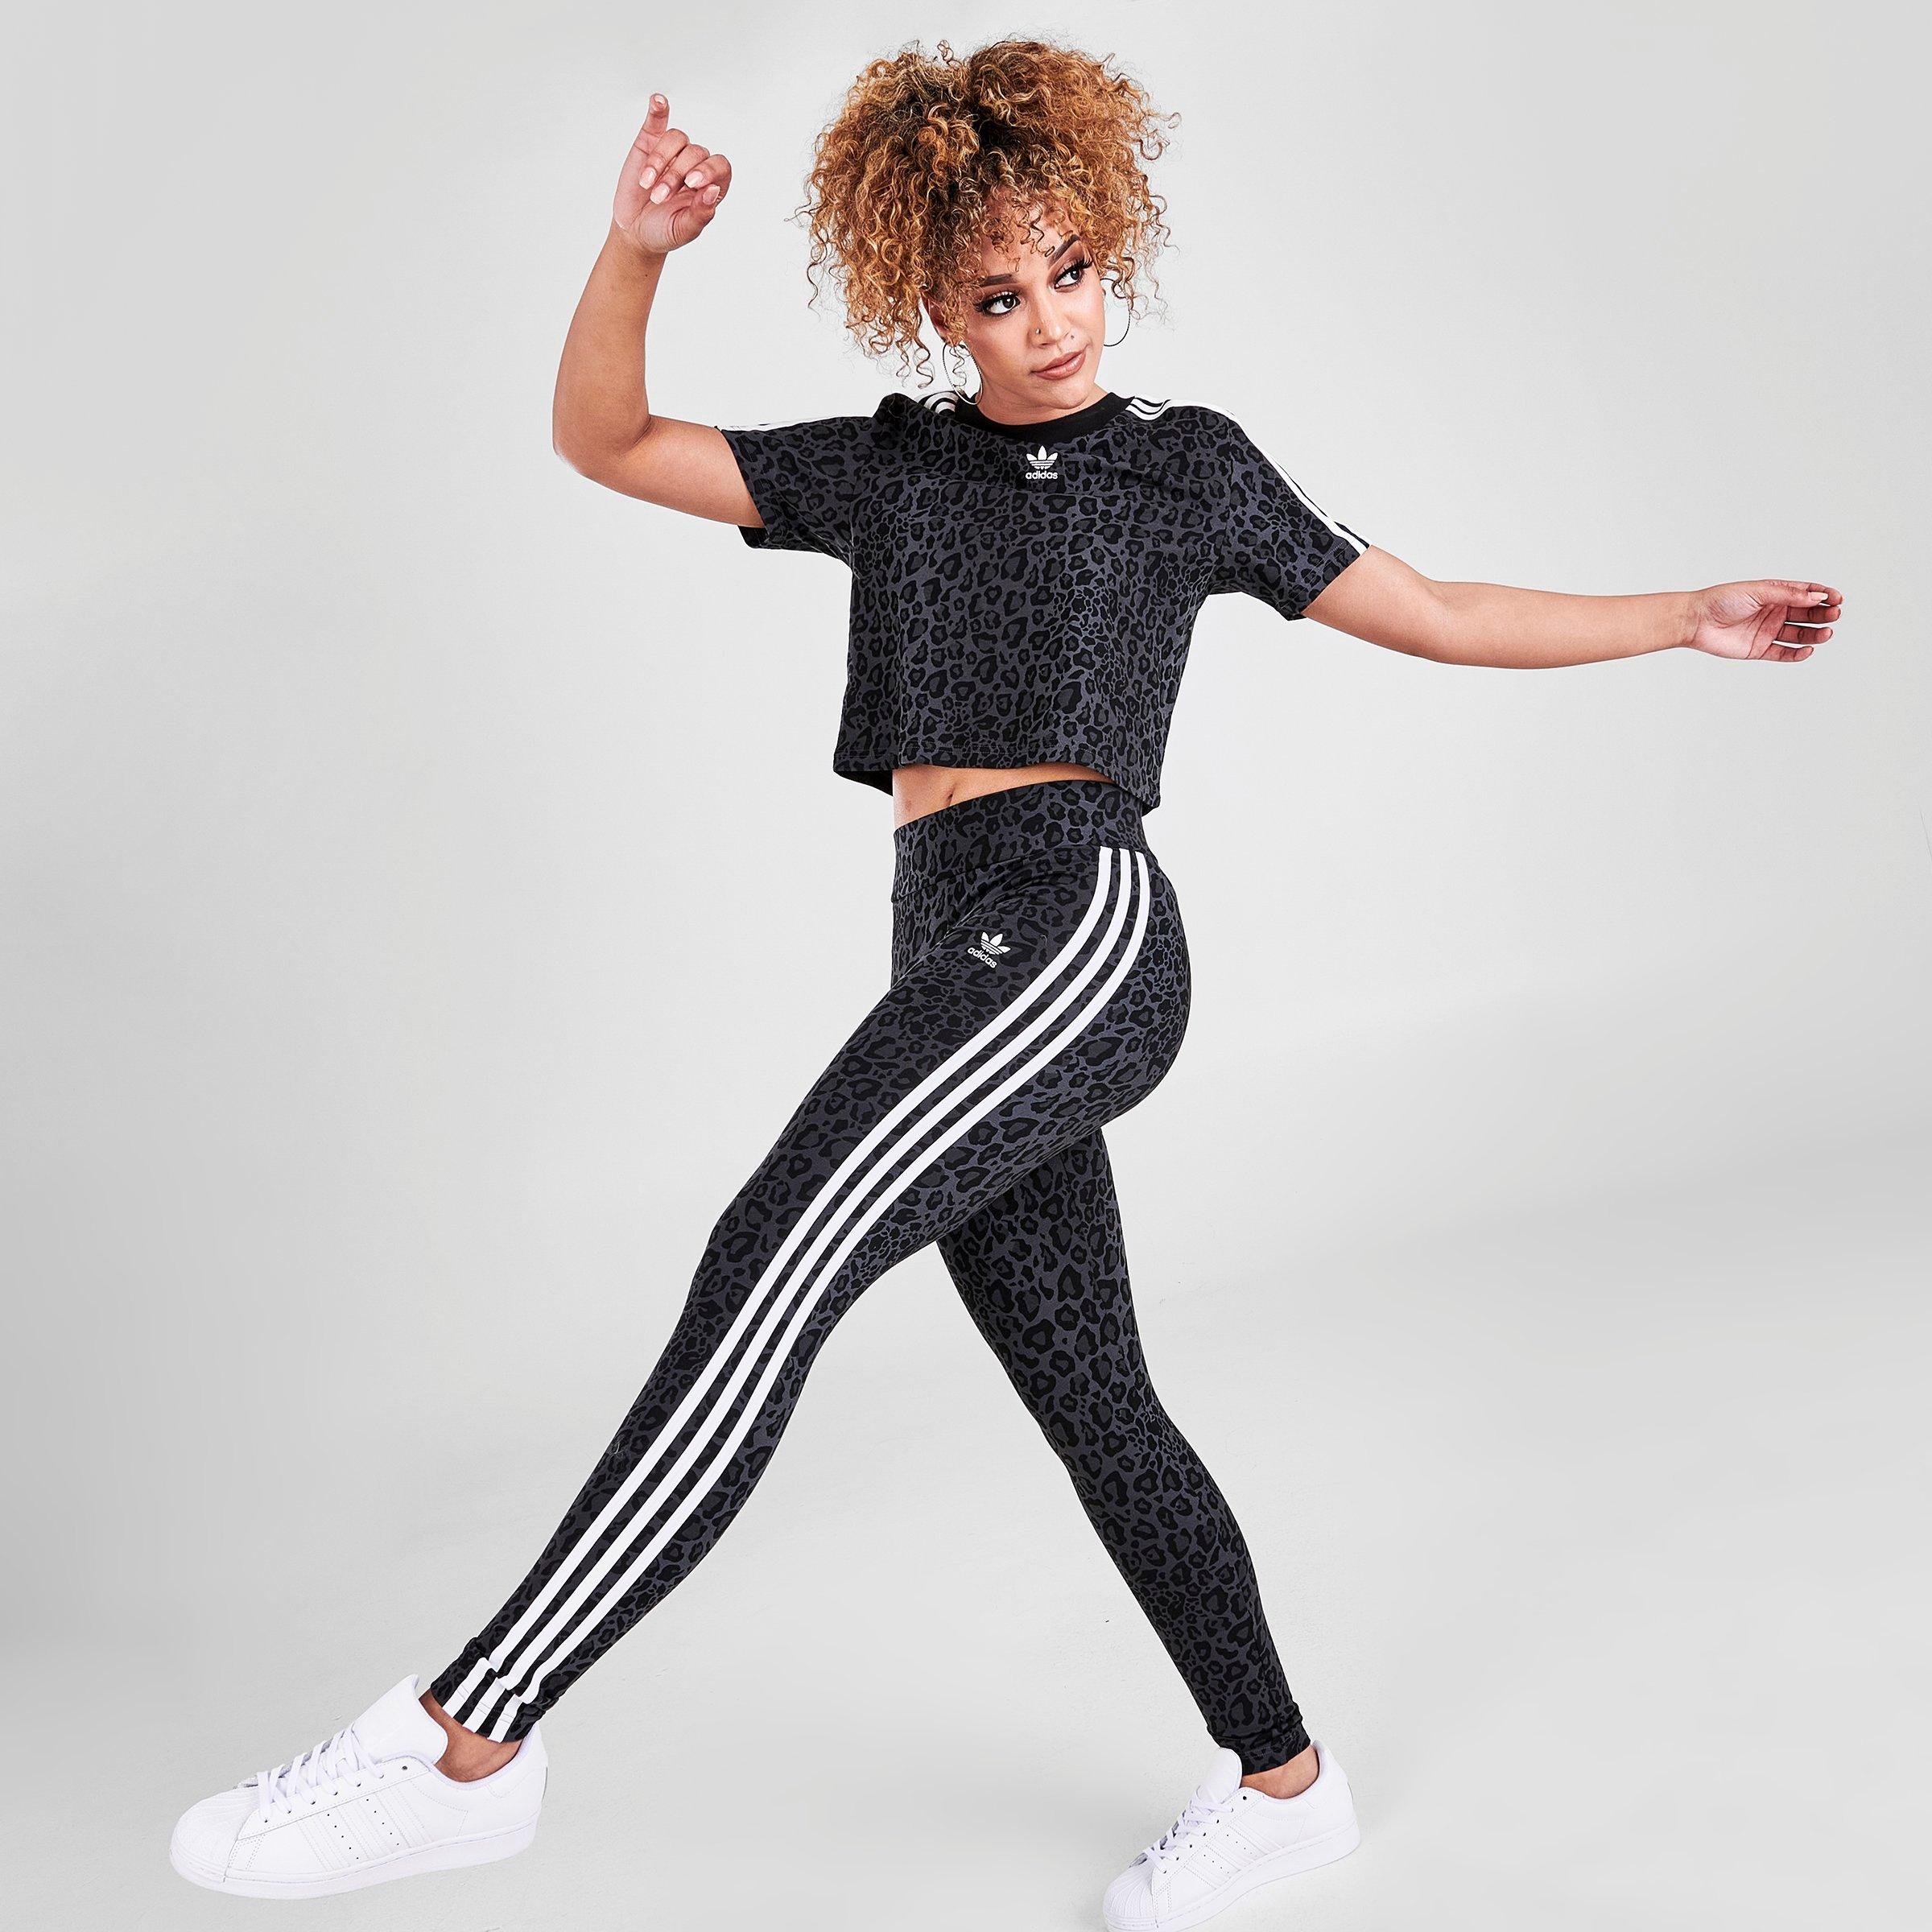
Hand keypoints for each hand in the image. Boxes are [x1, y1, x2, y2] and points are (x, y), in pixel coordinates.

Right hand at [612, 93, 731, 257]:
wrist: (635, 230)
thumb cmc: (664, 232)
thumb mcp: (684, 231)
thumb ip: (701, 214)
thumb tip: (713, 190)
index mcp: (710, 186)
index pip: (720, 167)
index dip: (709, 170)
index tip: (692, 183)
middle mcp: (695, 165)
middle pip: (695, 153)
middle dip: (676, 175)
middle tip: (659, 196)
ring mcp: (673, 153)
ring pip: (676, 139)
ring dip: (660, 160)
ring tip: (648, 184)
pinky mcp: (650, 143)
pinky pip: (658, 121)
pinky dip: (658, 110)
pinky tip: (658, 102)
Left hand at [1684, 579, 1842, 660]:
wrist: (1696, 620)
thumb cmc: (1722, 600)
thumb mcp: (1758, 591)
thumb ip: (1787, 594)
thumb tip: (1816, 597)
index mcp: (1775, 594)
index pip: (1806, 594)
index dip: (1824, 596)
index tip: (1838, 598)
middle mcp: (1774, 612)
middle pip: (1807, 614)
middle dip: (1823, 614)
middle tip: (1835, 615)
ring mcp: (1768, 631)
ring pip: (1799, 634)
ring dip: (1815, 634)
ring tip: (1827, 633)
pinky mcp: (1760, 649)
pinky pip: (1784, 652)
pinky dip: (1797, 653)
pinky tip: (1808, 649)